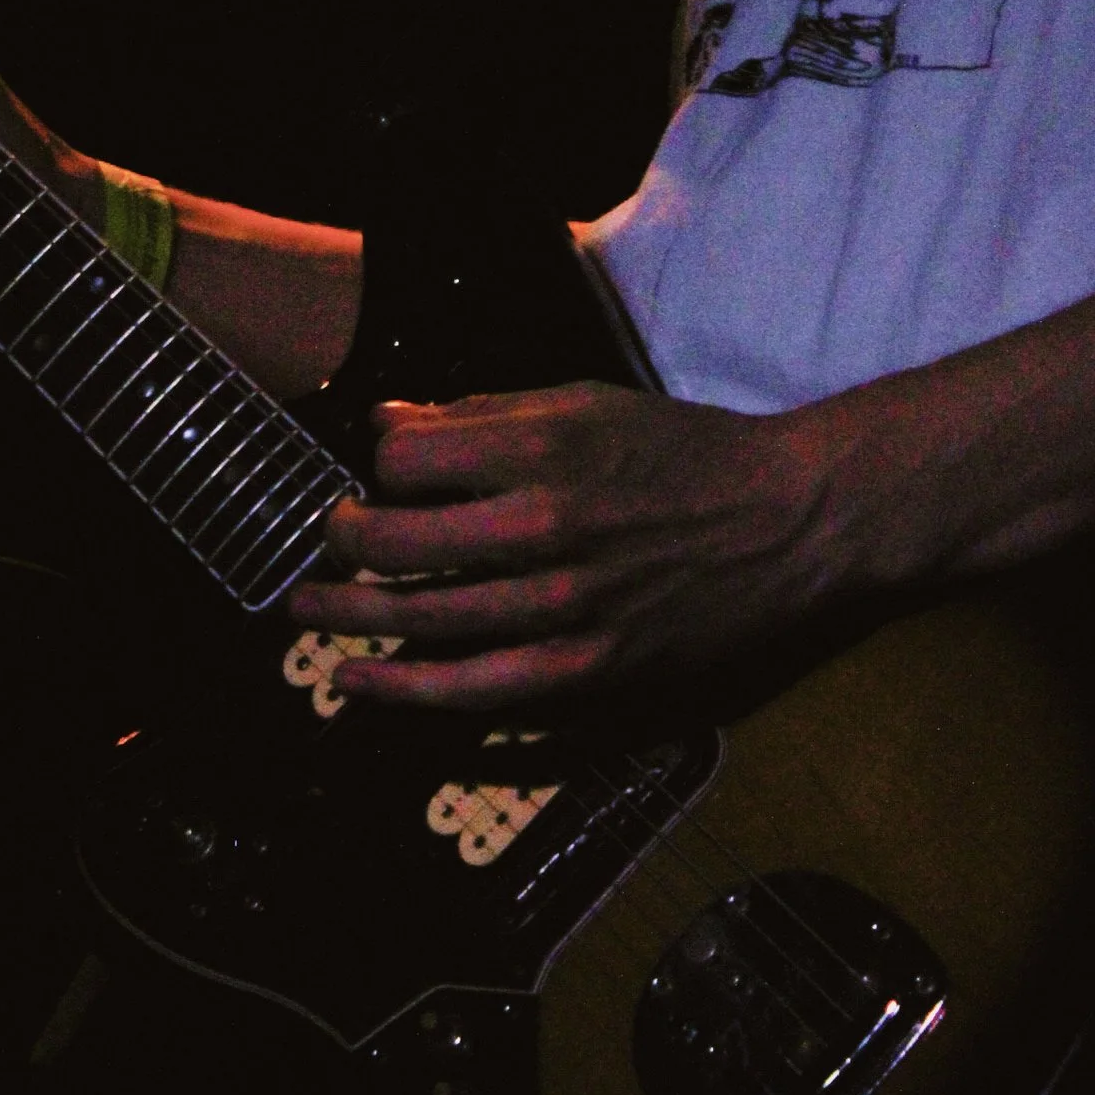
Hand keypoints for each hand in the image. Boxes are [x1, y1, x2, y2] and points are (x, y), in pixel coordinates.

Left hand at [286, 381, 845, 712]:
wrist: (788, 525)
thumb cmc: (684, 453)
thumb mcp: (587, 403)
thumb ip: (484, 413)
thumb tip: (387, 423)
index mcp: (543, 448)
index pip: (403, 461)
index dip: (379, 464)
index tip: (382, 473)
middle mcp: (544, 528)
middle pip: (394, 541)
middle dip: (340, 540)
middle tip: (324, 541)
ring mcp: (563, 609)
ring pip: (419, 619)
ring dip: (346, 618)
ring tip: (305, 613)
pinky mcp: (586, 672)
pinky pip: (472, 691)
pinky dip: (403, 688)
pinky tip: (357, 680)